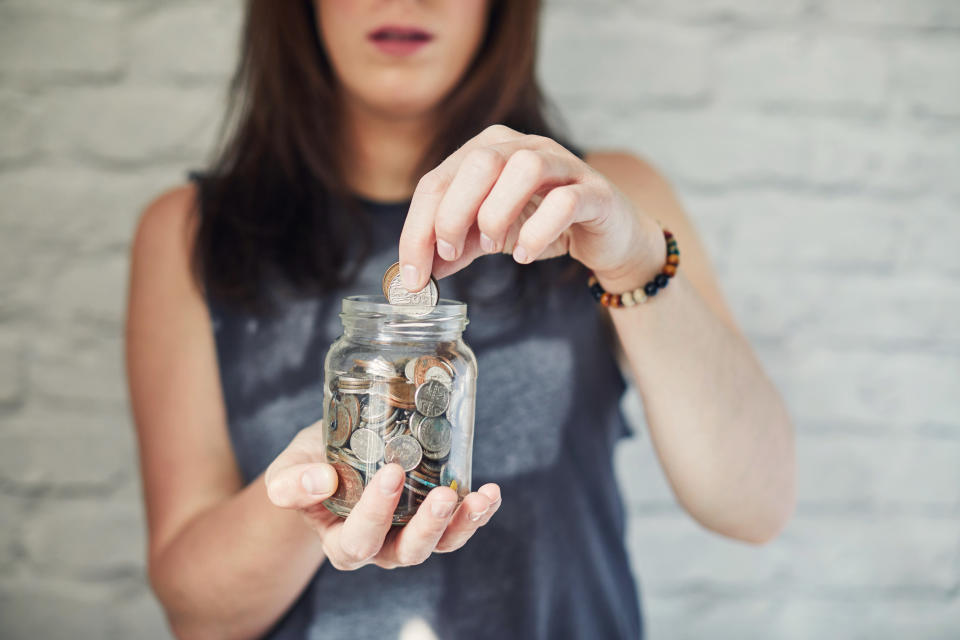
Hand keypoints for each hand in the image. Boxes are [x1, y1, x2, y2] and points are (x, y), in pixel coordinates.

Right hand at [264, 421, 500, 569]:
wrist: (331, 457)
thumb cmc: (309, 466)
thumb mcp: (286, 471)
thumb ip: (291, 482)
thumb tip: (320, 479)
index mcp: (341, 542)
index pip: (359, 540)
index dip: (376, 513)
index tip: (391, 472)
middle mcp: (380, 546)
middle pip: (407, 552)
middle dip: (427, 527)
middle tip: (441, 495)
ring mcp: (411, 533)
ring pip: (440, 543)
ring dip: (462, 523)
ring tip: (479, 498)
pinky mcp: (435, 516)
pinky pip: (460, 524)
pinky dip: (478, 511)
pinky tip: (490, 492)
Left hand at [398, 124, 664, 291]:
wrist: (608, 237)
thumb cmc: (544, 227)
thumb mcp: (489, 236)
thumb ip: (454, 247)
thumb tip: (416, 273)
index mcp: (489, 150)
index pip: (438, 180)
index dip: (418, 228)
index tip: (412, 275)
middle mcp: (524, 146)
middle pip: (478, 163)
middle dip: (452, 214)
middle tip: (450, 254)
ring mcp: (563, 164)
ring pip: (523, 167)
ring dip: (497, 213)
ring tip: (492, 246)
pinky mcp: (594, 191)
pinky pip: (565, 201)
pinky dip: (538, 231)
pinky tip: (526, 254)